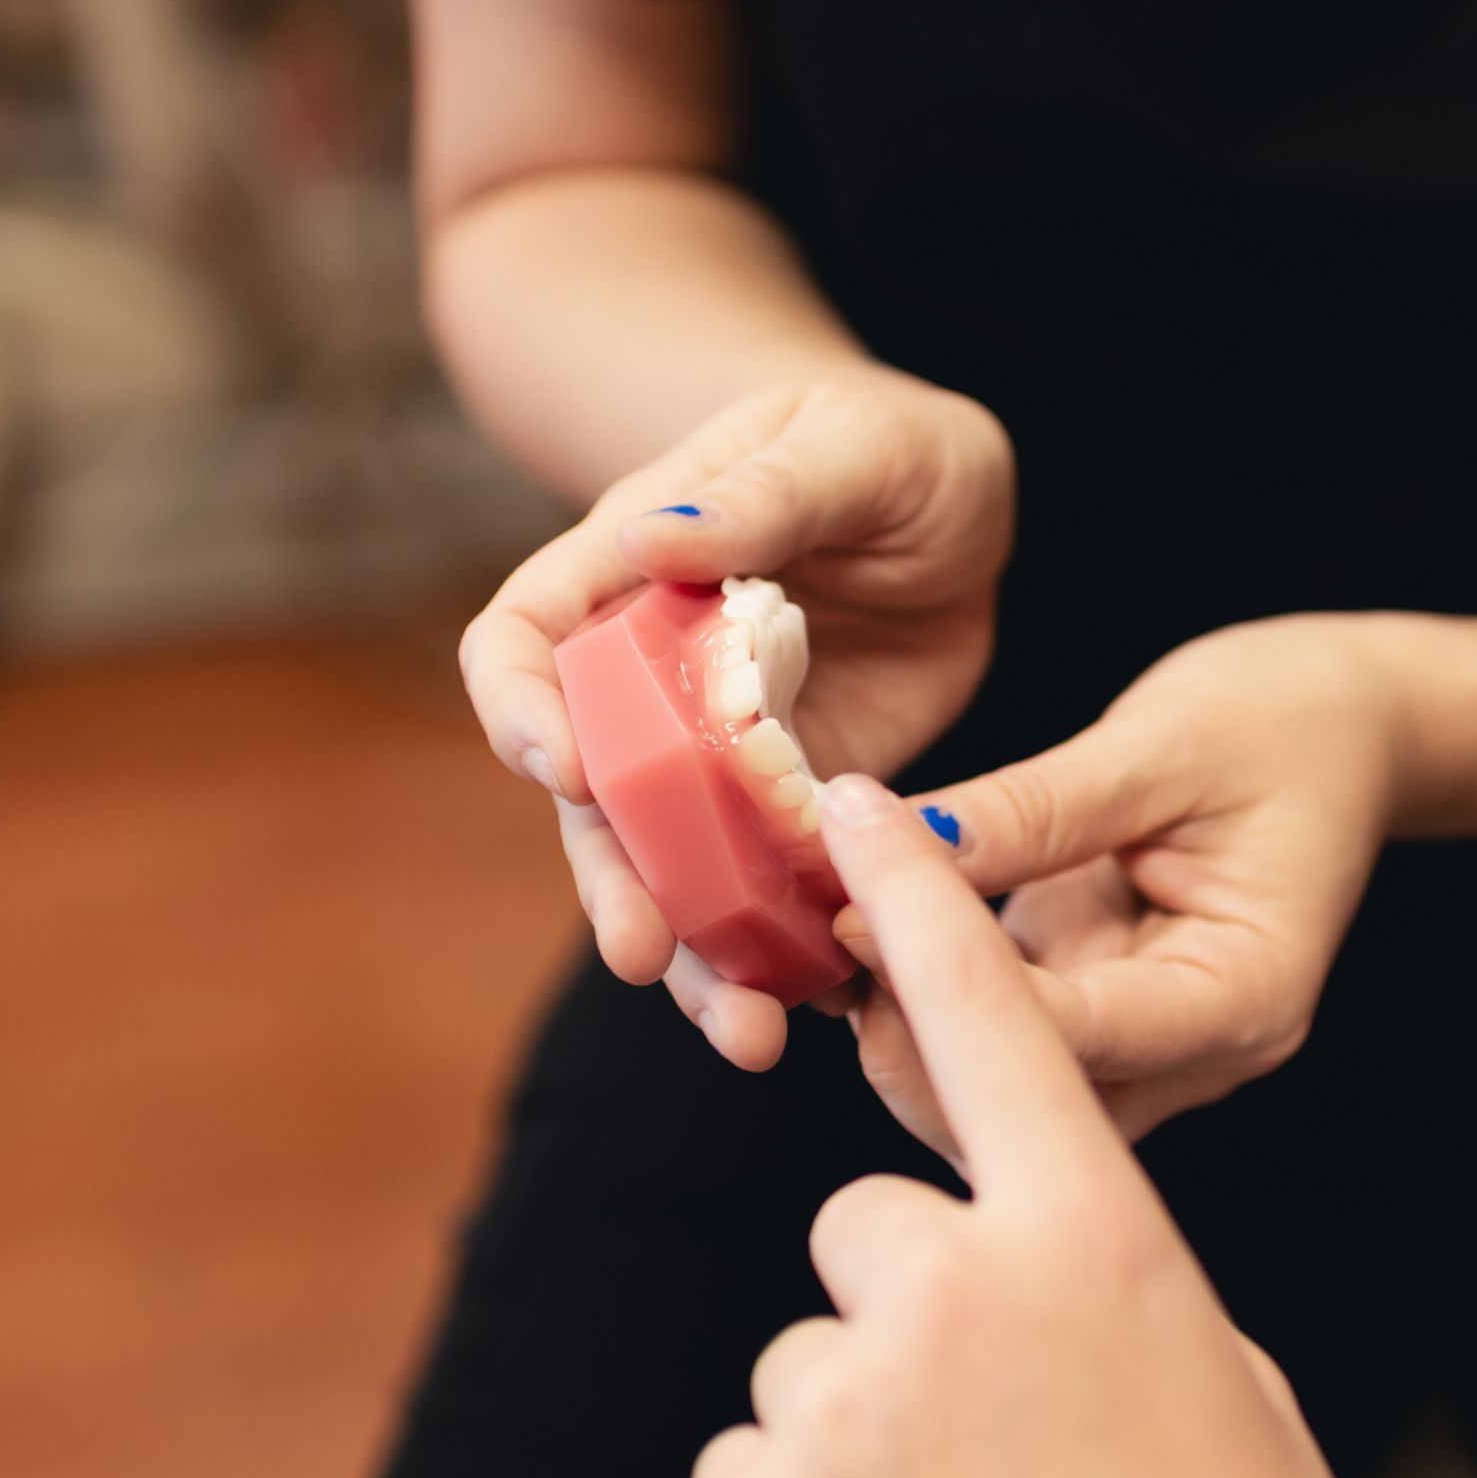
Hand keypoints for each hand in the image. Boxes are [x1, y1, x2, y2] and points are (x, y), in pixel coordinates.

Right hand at [459, 366, 1012, 1066]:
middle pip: (591, 798)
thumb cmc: (882, 446)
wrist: (952, 511)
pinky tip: (825, 1004)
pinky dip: (785, 950)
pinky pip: (766, 892)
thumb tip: (649, 537)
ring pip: (673, 870)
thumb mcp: (849, 445)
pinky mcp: (786, 809)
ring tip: (745, 1032)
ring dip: (696, 955)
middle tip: (643, 954)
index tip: (567, 770)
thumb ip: (760, 495)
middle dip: (609, 881)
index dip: (524, 713)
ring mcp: (715, 756)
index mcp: (627, 575)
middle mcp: (649, 682)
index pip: (524, 645)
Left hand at [686, 774, 1336, 1477]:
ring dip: (860, 1426)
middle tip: (987, 1442)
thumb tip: (1056, 1284)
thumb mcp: (1228, 1399)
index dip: (928, 910)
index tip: (870, 815)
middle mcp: (956, 1283)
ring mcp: (843, 1390)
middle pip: (870, 1220)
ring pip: (812, 1351)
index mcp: (1094, 1240)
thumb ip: (1125, 1299)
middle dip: (913, 1306)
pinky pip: (752, 1459)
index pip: (992, 1026)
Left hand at [840, 614, 1420, 1150]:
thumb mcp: (1161, 747)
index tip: (854, 921)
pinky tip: (868, 928)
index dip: (952, 988)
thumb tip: (895, 841)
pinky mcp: (1100, 1014)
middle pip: (1032, 1101)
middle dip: (914, 1037)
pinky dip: (928, 991)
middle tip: (821, 934)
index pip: (1080, 1034)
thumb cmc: (1288, 723)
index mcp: (1244, 996)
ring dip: (908, 1022)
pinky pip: (1001, 1033)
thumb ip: (1033, 809)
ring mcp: (1149, 1047)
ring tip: (832, 925)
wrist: (1353, 728)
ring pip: (1003, 1089)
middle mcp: (1200, 1053)